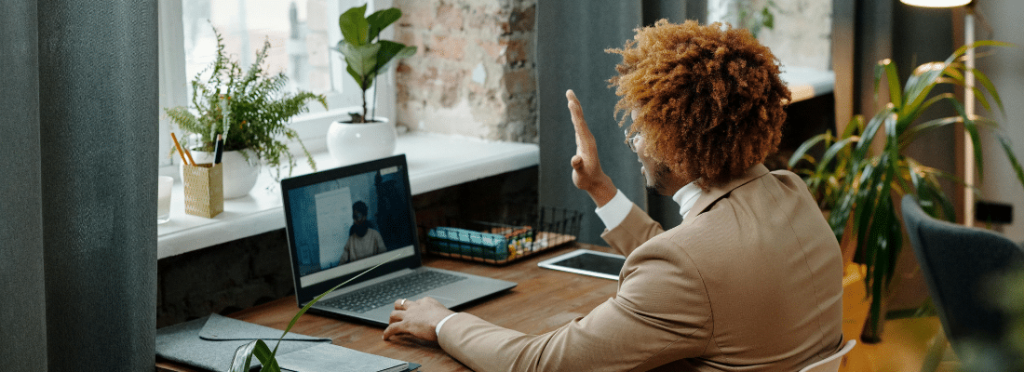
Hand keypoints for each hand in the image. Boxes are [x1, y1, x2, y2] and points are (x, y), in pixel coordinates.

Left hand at [383, 297, 453, 342]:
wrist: (446, 323)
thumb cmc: (449, 320)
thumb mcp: (446, 314)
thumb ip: (443, 316)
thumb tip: (449, 321)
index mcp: (427, 301)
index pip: (416, 302)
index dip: (413, 308)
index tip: (414, 313)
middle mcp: (416, 306)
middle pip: (401, 303)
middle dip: (398, 308)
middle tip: (398, 315)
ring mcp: (410, 315)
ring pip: (393, 313)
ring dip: (391, 320)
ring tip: (390, 325)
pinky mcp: (405, 325)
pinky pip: (392, 328)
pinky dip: (387, 332)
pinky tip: (386, 337)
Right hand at [567, 89, 615, 206]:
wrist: (595, 182)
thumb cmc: (587, 179)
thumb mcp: (581, 175)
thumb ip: (578, 166)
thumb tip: (575, 159)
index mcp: (587, 144)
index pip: (580, 126)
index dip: (575, 114)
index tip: (571, 102)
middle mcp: (588, 139)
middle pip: (580, 118)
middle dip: (575, 104)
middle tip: (569, 91)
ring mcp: (586, 139)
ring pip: (580, 120)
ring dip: (575, 108)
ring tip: (569, 97)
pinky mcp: (583, 141)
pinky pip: (579, 125)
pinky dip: (575, 116)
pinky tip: (573, 110)